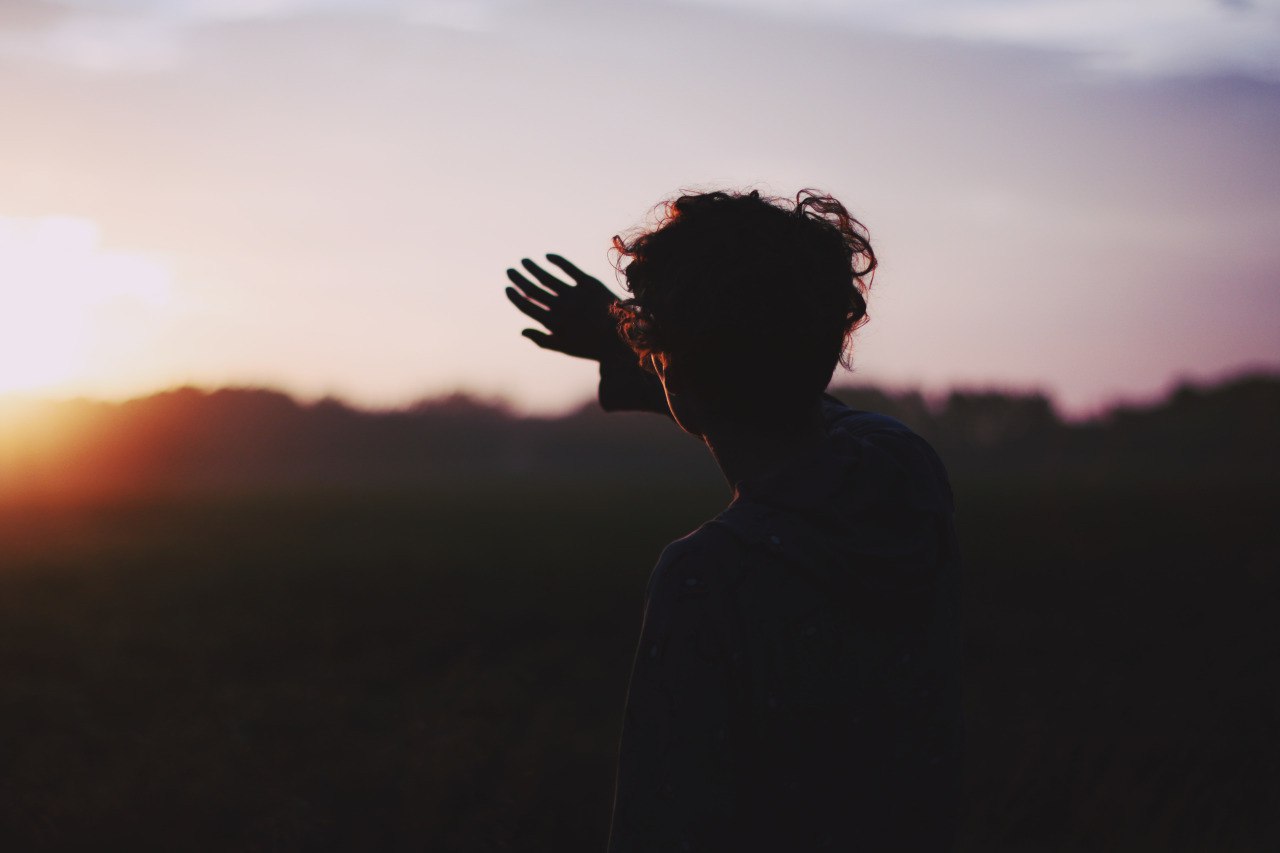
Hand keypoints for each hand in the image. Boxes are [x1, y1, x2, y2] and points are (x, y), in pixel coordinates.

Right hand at [505, 254, 630, 361]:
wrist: (623, 338)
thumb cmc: (592, 345)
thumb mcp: (566, 347)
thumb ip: (542, 340)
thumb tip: (521, 330)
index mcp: (554, 323)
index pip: (527, 307)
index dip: (515, 296)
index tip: (507, 288)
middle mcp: (562, 307)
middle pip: (534, 290)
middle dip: (519, 279)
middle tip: (510, 270)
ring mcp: (575, 294)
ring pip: (547, 278)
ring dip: (533, 268)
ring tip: (524, 261)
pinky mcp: (590, 284)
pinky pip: (569, 268)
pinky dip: (557, 261)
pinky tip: (547, 256)